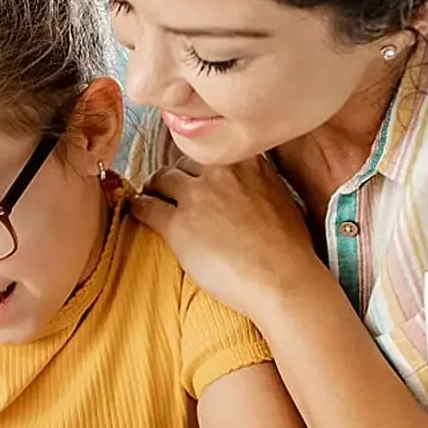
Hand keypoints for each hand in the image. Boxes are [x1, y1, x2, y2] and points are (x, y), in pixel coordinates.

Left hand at [134, 159, 323, 322]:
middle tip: (172, 189)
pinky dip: (139, 208)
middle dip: (178, 176)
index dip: (201, 165)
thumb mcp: (280, 197)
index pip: (213, 148)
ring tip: (152, 197)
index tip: (197, 173)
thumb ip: (259, 182)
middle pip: (184, 162)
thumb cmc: (289, 249)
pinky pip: (146, 207)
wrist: (282, 279)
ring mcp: (197, 196)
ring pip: (161, 178)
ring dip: (155, 188)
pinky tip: (138, 212)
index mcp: (249, 161)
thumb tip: (250, 189)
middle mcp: (221, 172)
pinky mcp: (177, 225)